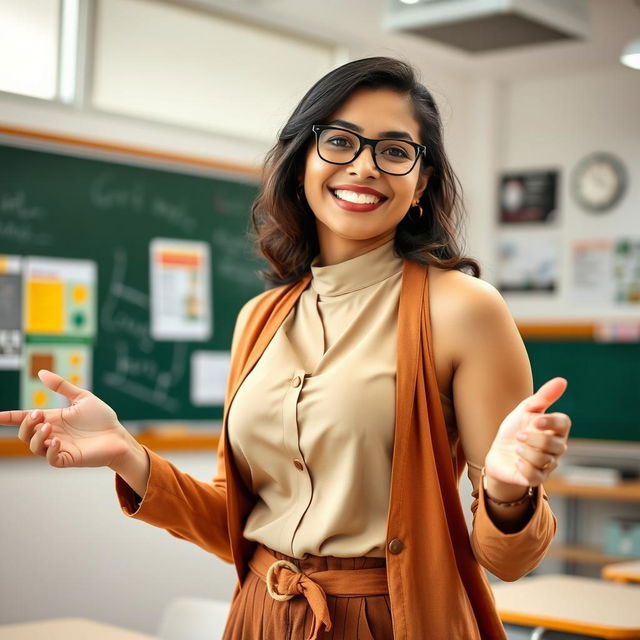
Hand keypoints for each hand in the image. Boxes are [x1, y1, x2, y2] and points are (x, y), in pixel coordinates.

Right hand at [1, 369, 129, 468]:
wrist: (119, 435)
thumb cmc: (102, 418)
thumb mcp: (82, 397)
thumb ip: (62, 386)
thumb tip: (41, 372)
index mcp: (53, 419)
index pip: (25, 418)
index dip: (10, 417)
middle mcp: (53, 434)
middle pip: (25, 433)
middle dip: (26, 424)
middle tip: (39, 415)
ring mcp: (59, 447)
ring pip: (34, 447)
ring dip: (36, 437)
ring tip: (48, 427)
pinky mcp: (69, 459)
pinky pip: (51, 460)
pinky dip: (49, 451)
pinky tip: (56, 441)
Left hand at [484, 377, 570, 487]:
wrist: (499, 453)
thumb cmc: (515, 430)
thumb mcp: (525, 410)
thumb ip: (543, 397)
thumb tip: (562, 380)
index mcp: (555, 430)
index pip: (564, 424)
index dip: (552, 422)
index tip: (535, 420)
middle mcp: (556, 448)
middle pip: (557, 446)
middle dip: (536, 440)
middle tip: (519, 435)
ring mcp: (548, 465)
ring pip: (545, 460)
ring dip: (527, 452)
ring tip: (517, 447)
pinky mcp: (536, 479)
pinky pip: (535, 475)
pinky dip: (524, 467)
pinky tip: (516, 461)